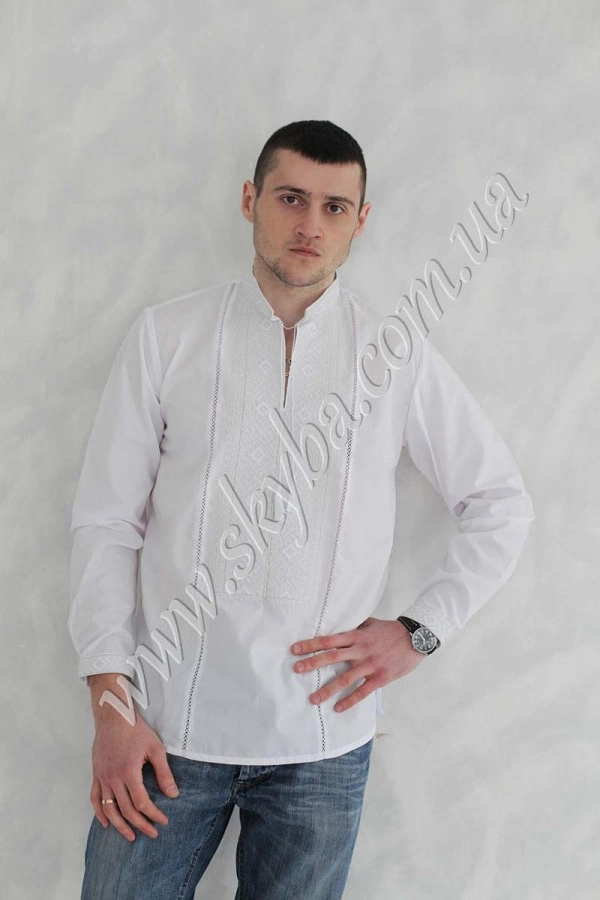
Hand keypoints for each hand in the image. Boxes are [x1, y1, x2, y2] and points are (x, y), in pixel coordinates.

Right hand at [89, 675, 179, 842]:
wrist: (113, 716)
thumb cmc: (136, 730)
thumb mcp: (155, 748)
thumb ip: (164, 773)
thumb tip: (173, 794)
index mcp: (129, 772)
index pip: (141, 803)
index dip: (153, 815)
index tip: (163, 821)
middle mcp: (114, 778)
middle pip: (126, 810)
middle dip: (140, 824)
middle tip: (152, 833)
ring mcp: (103, 777)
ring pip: (109, 809)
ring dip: (119, 826)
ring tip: (130, 836)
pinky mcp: (96, 774)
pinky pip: (95, 799)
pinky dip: (99, 813)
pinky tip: (106, 823)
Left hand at [290, 617, 426, 712]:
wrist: (416, 637)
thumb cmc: (391, 630)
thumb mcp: (370, 624)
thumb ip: (354, 627)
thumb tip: (339, 626)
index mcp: (356, 636)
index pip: (329, 640)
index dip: (311, 644)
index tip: (295, 649)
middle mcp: (360, 650)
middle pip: (332, 657)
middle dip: (313, 663)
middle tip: (296, 669)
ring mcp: (370, 665)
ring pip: (345, 678)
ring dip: (327, 689)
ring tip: (313, 699)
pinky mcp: (381, 677)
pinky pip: (363, 691)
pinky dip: (349, 701)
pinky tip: (337, 708)